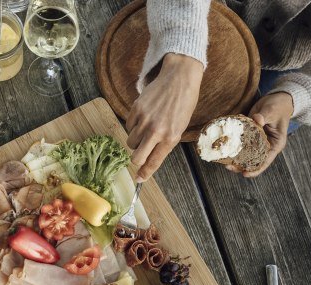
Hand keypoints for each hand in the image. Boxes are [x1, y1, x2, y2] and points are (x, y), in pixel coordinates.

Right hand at [127, 53, 203, 181]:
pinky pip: (128, 126)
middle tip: (142, 151)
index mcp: (170, 137)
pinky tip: (144, 118)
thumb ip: (164, 144)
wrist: (179, 78)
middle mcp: (156, 130)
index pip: (153, 162)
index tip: (139, 179)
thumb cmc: (183, 104)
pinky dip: (133, 126)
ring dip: (136, 140)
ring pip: (130, 141)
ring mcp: (144, 120)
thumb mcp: (179, 128)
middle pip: (136, 156)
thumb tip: (149, 160)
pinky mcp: (136, 109)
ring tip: (146, 130)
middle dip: (137, 158)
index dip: (144, 173)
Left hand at [227, 92, 292, 176]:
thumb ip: (264, 116)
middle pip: (253, 160)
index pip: (266, 160)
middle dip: (241, 165)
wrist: (276, 99)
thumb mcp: (273, 111)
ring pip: (245, 153)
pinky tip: (223, 147)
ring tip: (223, 159)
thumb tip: (256, 120)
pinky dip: (233, 145)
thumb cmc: (278, 106)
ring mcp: (257, 140)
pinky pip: (240, 142)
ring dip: (234, 157)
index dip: (256, 169)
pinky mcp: (249, 134)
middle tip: (228, 166)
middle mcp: (266, 145)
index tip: (245, 174)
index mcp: (275, 144)